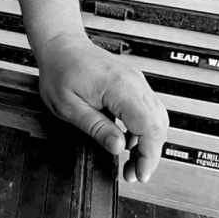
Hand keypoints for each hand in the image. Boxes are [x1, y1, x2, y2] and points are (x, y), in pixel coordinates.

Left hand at [35, 32, 169, 182]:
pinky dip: (143, 128)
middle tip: (132, 173)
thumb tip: (118, 147)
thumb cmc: (60, 69)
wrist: (60, 44)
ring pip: (157, 118)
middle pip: (158, 125)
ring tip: (130, 161)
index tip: (140, 173)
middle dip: (149, 154)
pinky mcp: (133, 82)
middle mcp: (133, 82)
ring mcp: (136, 81)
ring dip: (148, 143)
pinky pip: (148, 109)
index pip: (149, 126)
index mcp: (119, 87)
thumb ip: (95, 127)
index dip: (148, 155)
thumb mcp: (68, 106)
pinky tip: (127, 140)